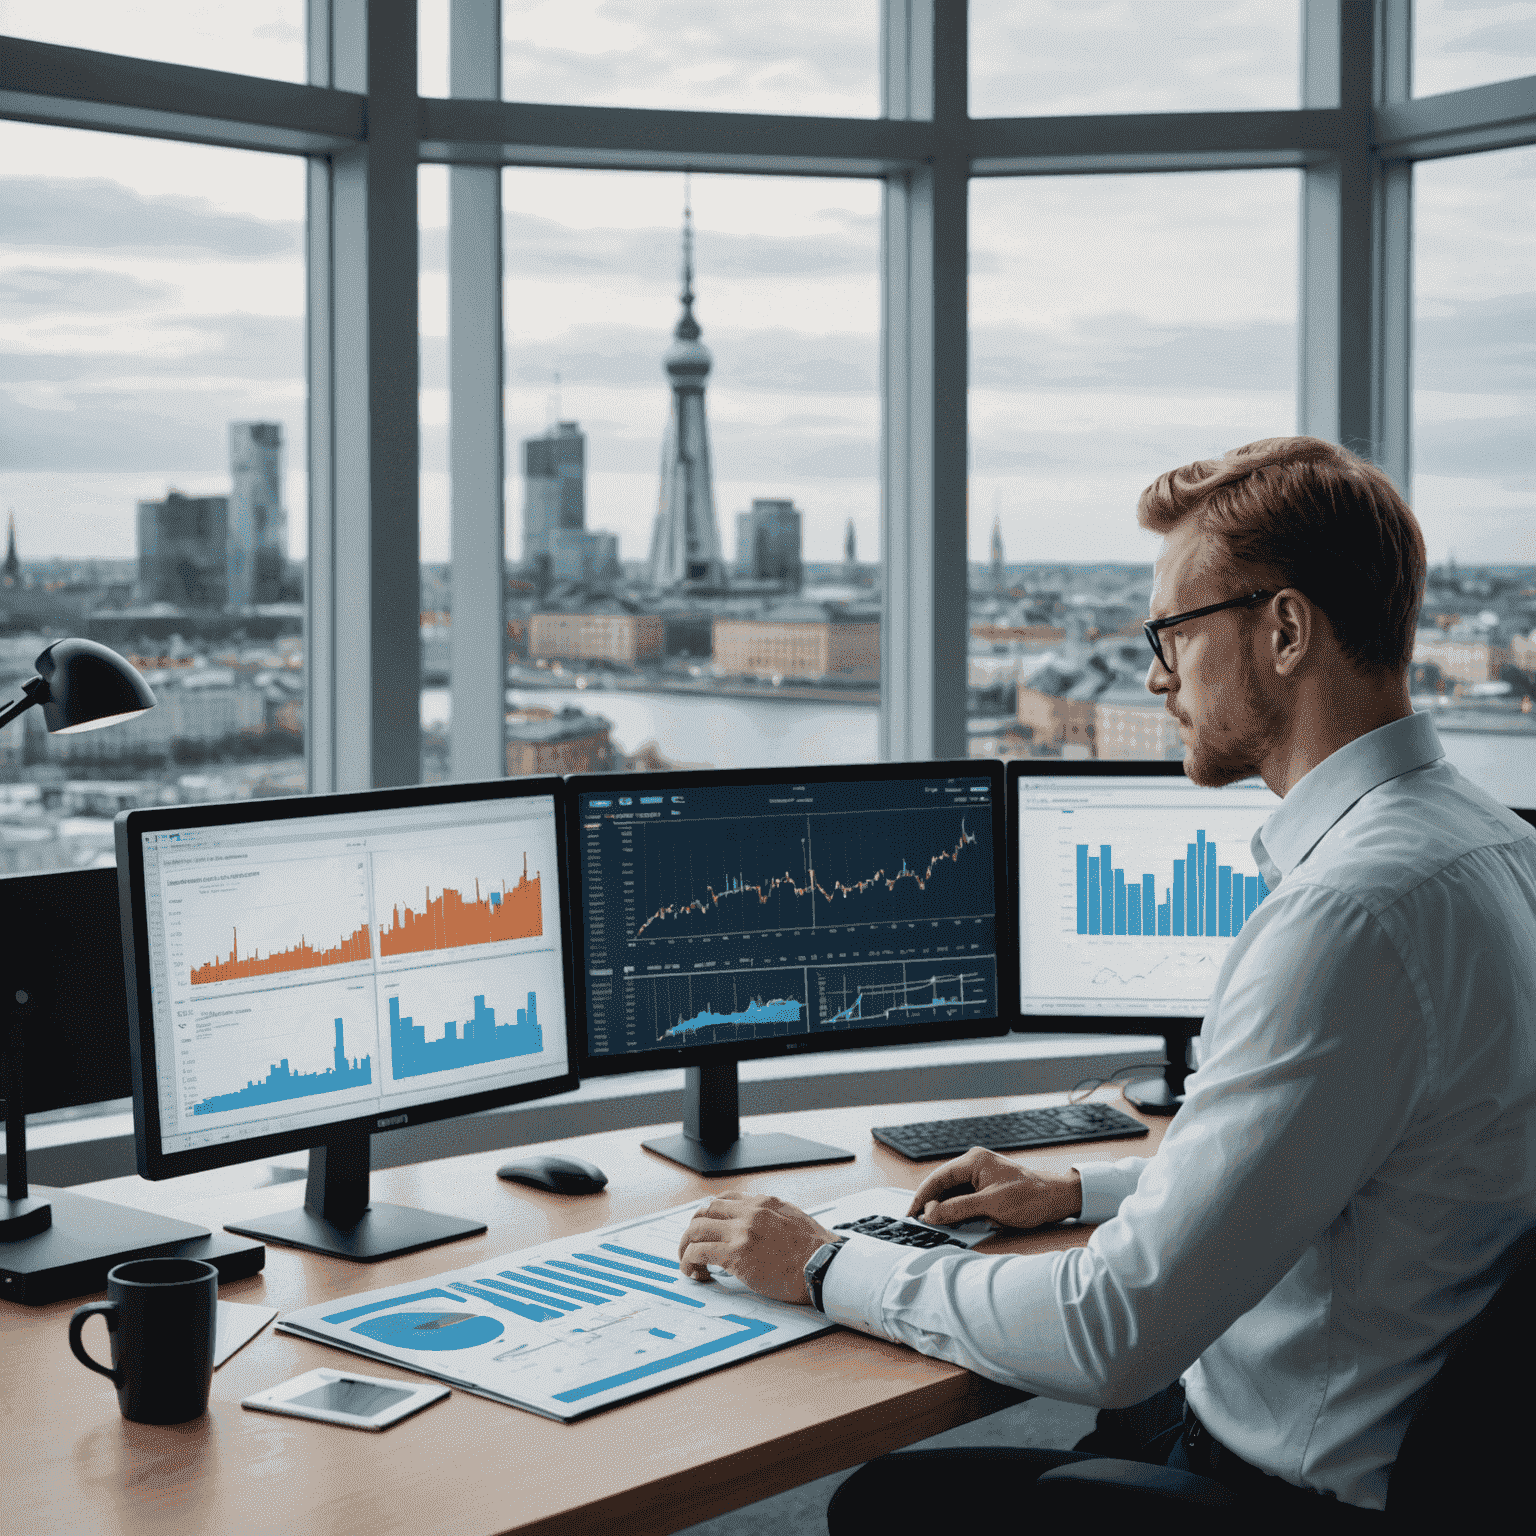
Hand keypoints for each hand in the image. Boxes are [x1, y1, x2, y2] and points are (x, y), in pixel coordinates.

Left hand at [677, 1192, 838, 1304]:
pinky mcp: (736, 1254)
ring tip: (689, 1264)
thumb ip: (772, 1218)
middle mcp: (750, 1212)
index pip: (724, 1199)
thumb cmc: (816, 1251)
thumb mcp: (794, 1219)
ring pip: (696, 1230)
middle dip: (692, 1230)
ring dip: (686, 1247)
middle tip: (691, 1247)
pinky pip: (699, 1252)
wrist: (824, 1266)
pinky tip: (695, 1274)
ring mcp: (742, 1232)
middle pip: (704, 1211)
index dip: (709, 1215)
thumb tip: (759, 1227)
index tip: (705, 1228)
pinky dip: (689, 1262)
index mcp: (764, 1203)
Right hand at [905, 1146, 1081, 1230]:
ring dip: (945, 1209)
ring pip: (953, 1194)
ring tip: (934, 1225)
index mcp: (973, 1161)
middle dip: (931, 1204)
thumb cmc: (1028, 1197)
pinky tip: (954, 1223)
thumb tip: (932, 1214)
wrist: (1057, 1199)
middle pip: (943, 1185)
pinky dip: (957, 1211)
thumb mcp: (990, 1205)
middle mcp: (974, 1165)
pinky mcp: (987, 1189)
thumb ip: (958, 1209)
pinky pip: (965, 1199)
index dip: (922, 1197)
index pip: (938, 1177)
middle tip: (919, 1223)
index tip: (911, 1214)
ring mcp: (981, 1177)